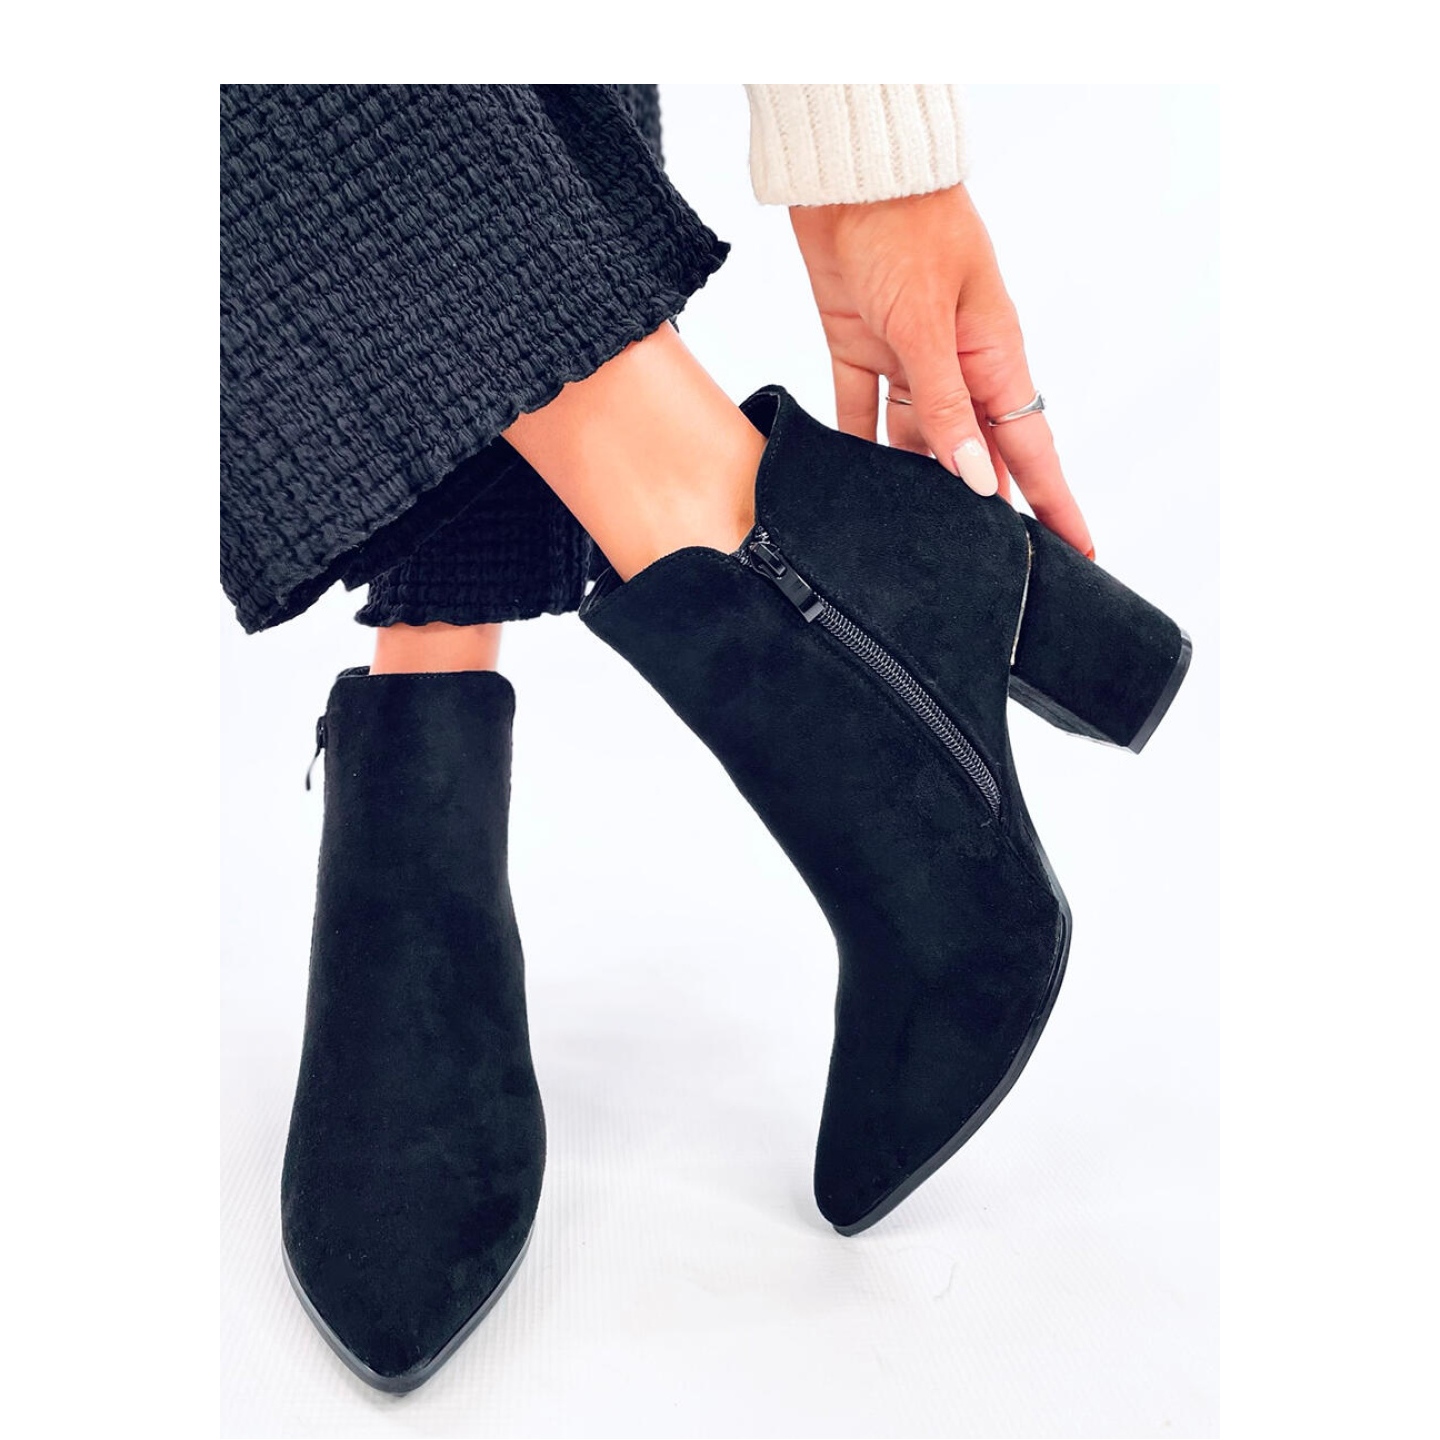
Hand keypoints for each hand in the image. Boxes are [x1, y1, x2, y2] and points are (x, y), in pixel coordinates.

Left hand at [789, 185, 1092, 555]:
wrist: (850, 178)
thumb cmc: (908, 230)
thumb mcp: (929, 323)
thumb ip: (947, 404)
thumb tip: (974, 479)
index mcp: (994, 359)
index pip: (1032, 450)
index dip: (1054, 504)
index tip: (1077, 554)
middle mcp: (957, 369)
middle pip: (978, 457)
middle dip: (985, 511)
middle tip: (990, 570)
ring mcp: (909, 362)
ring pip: (918, 442)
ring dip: (915, 487)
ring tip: (915, 544)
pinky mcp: (861, 351)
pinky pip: (861, 414)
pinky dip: (857, 448)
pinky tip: (853, 489)